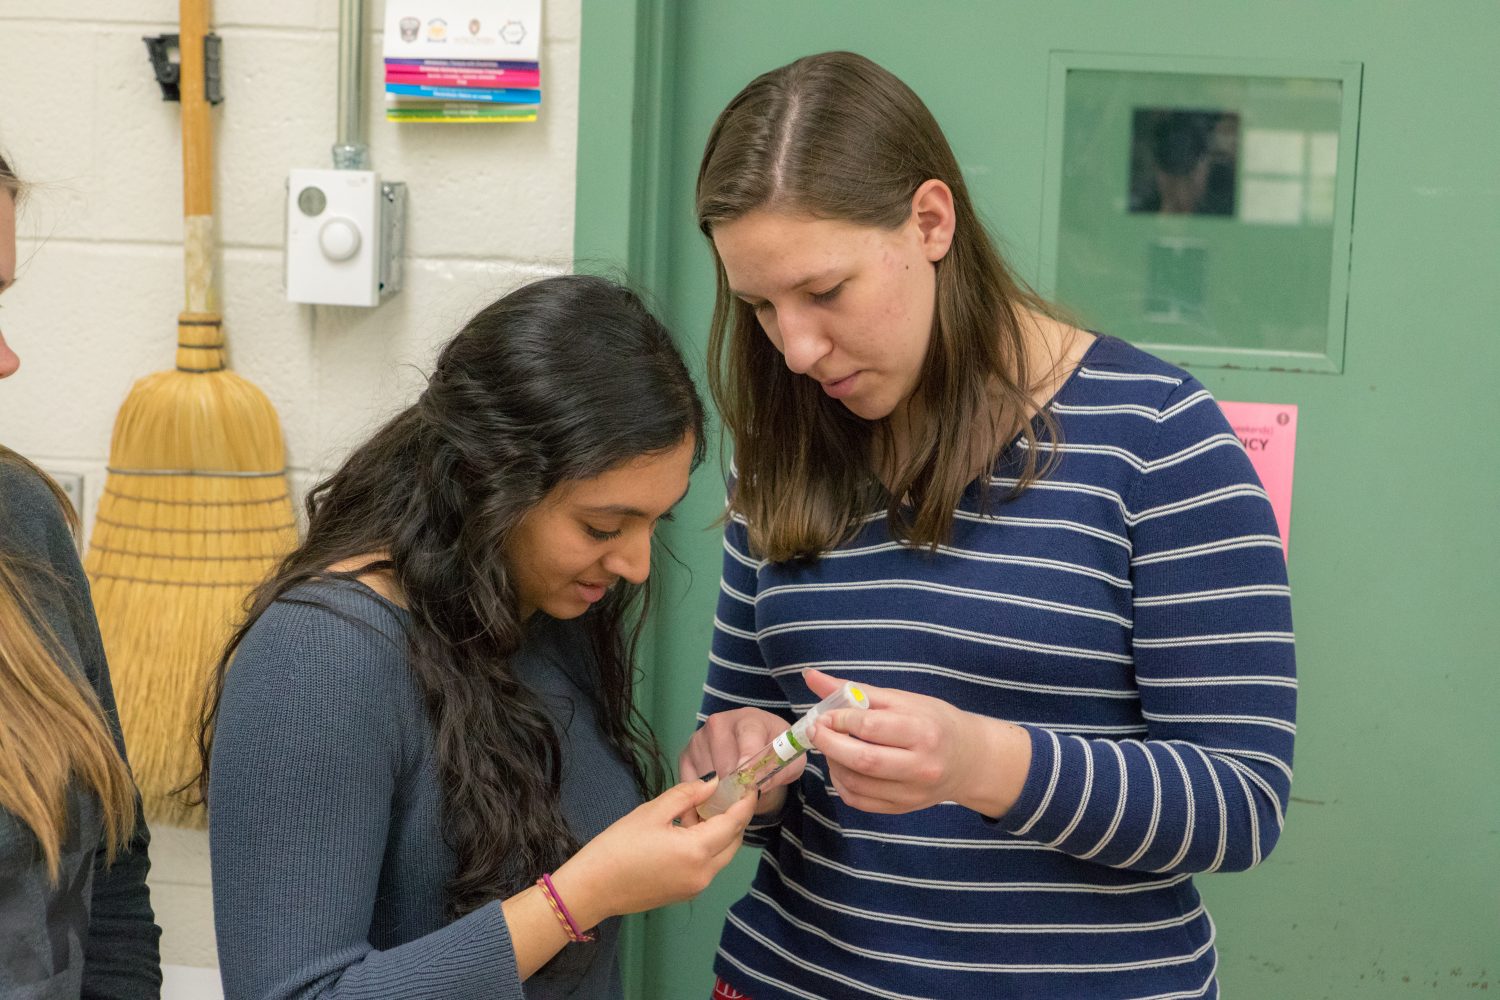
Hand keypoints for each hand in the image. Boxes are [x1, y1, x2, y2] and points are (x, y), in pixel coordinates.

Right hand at [551, 777, 755, 927]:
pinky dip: (706, 846)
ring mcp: (696, 887)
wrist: (592, 888)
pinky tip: (685, 831)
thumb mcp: (652, 812)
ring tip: (695, 810)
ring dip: (718, 832)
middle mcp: (704, 874)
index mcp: (697, 851)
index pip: (734, 823)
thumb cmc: (618, 846)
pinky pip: (707, 866)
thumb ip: (687, 795)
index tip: (750, 784)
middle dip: (734, 818)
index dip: (745, 802)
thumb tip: (712, 783)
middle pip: (733, 842)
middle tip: (722, 794)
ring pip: (722, 855)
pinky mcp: (685, 893)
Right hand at [678, 706, 802, 822]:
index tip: (748, 775)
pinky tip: (716, 793)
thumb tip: (760, 783)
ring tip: (734, 794)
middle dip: (737, 787)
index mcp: (750, 719)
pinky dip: (703, 795)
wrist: (754, 742)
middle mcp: (720, 723)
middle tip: (746, 798)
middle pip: (725, 764)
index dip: (748, 755)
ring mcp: (699, 738)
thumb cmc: (772, 751)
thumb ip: (782, 770)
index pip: (748, 735)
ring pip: (707, 778)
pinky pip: (691, 783)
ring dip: (720, 793)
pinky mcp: (685, 754)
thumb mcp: (789, 760)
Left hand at [803, 668, 1029, 816]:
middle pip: (863, 760)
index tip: (826, 713)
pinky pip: (860, 802)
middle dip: (829, 743)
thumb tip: (811, 676)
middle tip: (816, 730)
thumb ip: (855, 690)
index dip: (840, 719)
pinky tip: (842, 766)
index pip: (871, 727)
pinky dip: (842, 784)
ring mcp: (912, 792)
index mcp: (923, 731)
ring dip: (833, 763)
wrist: (970, 760)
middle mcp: (920, 766)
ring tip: (831, 746)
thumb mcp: (902, 699)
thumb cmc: (935, 722)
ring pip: (856, 784)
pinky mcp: (903, 809)